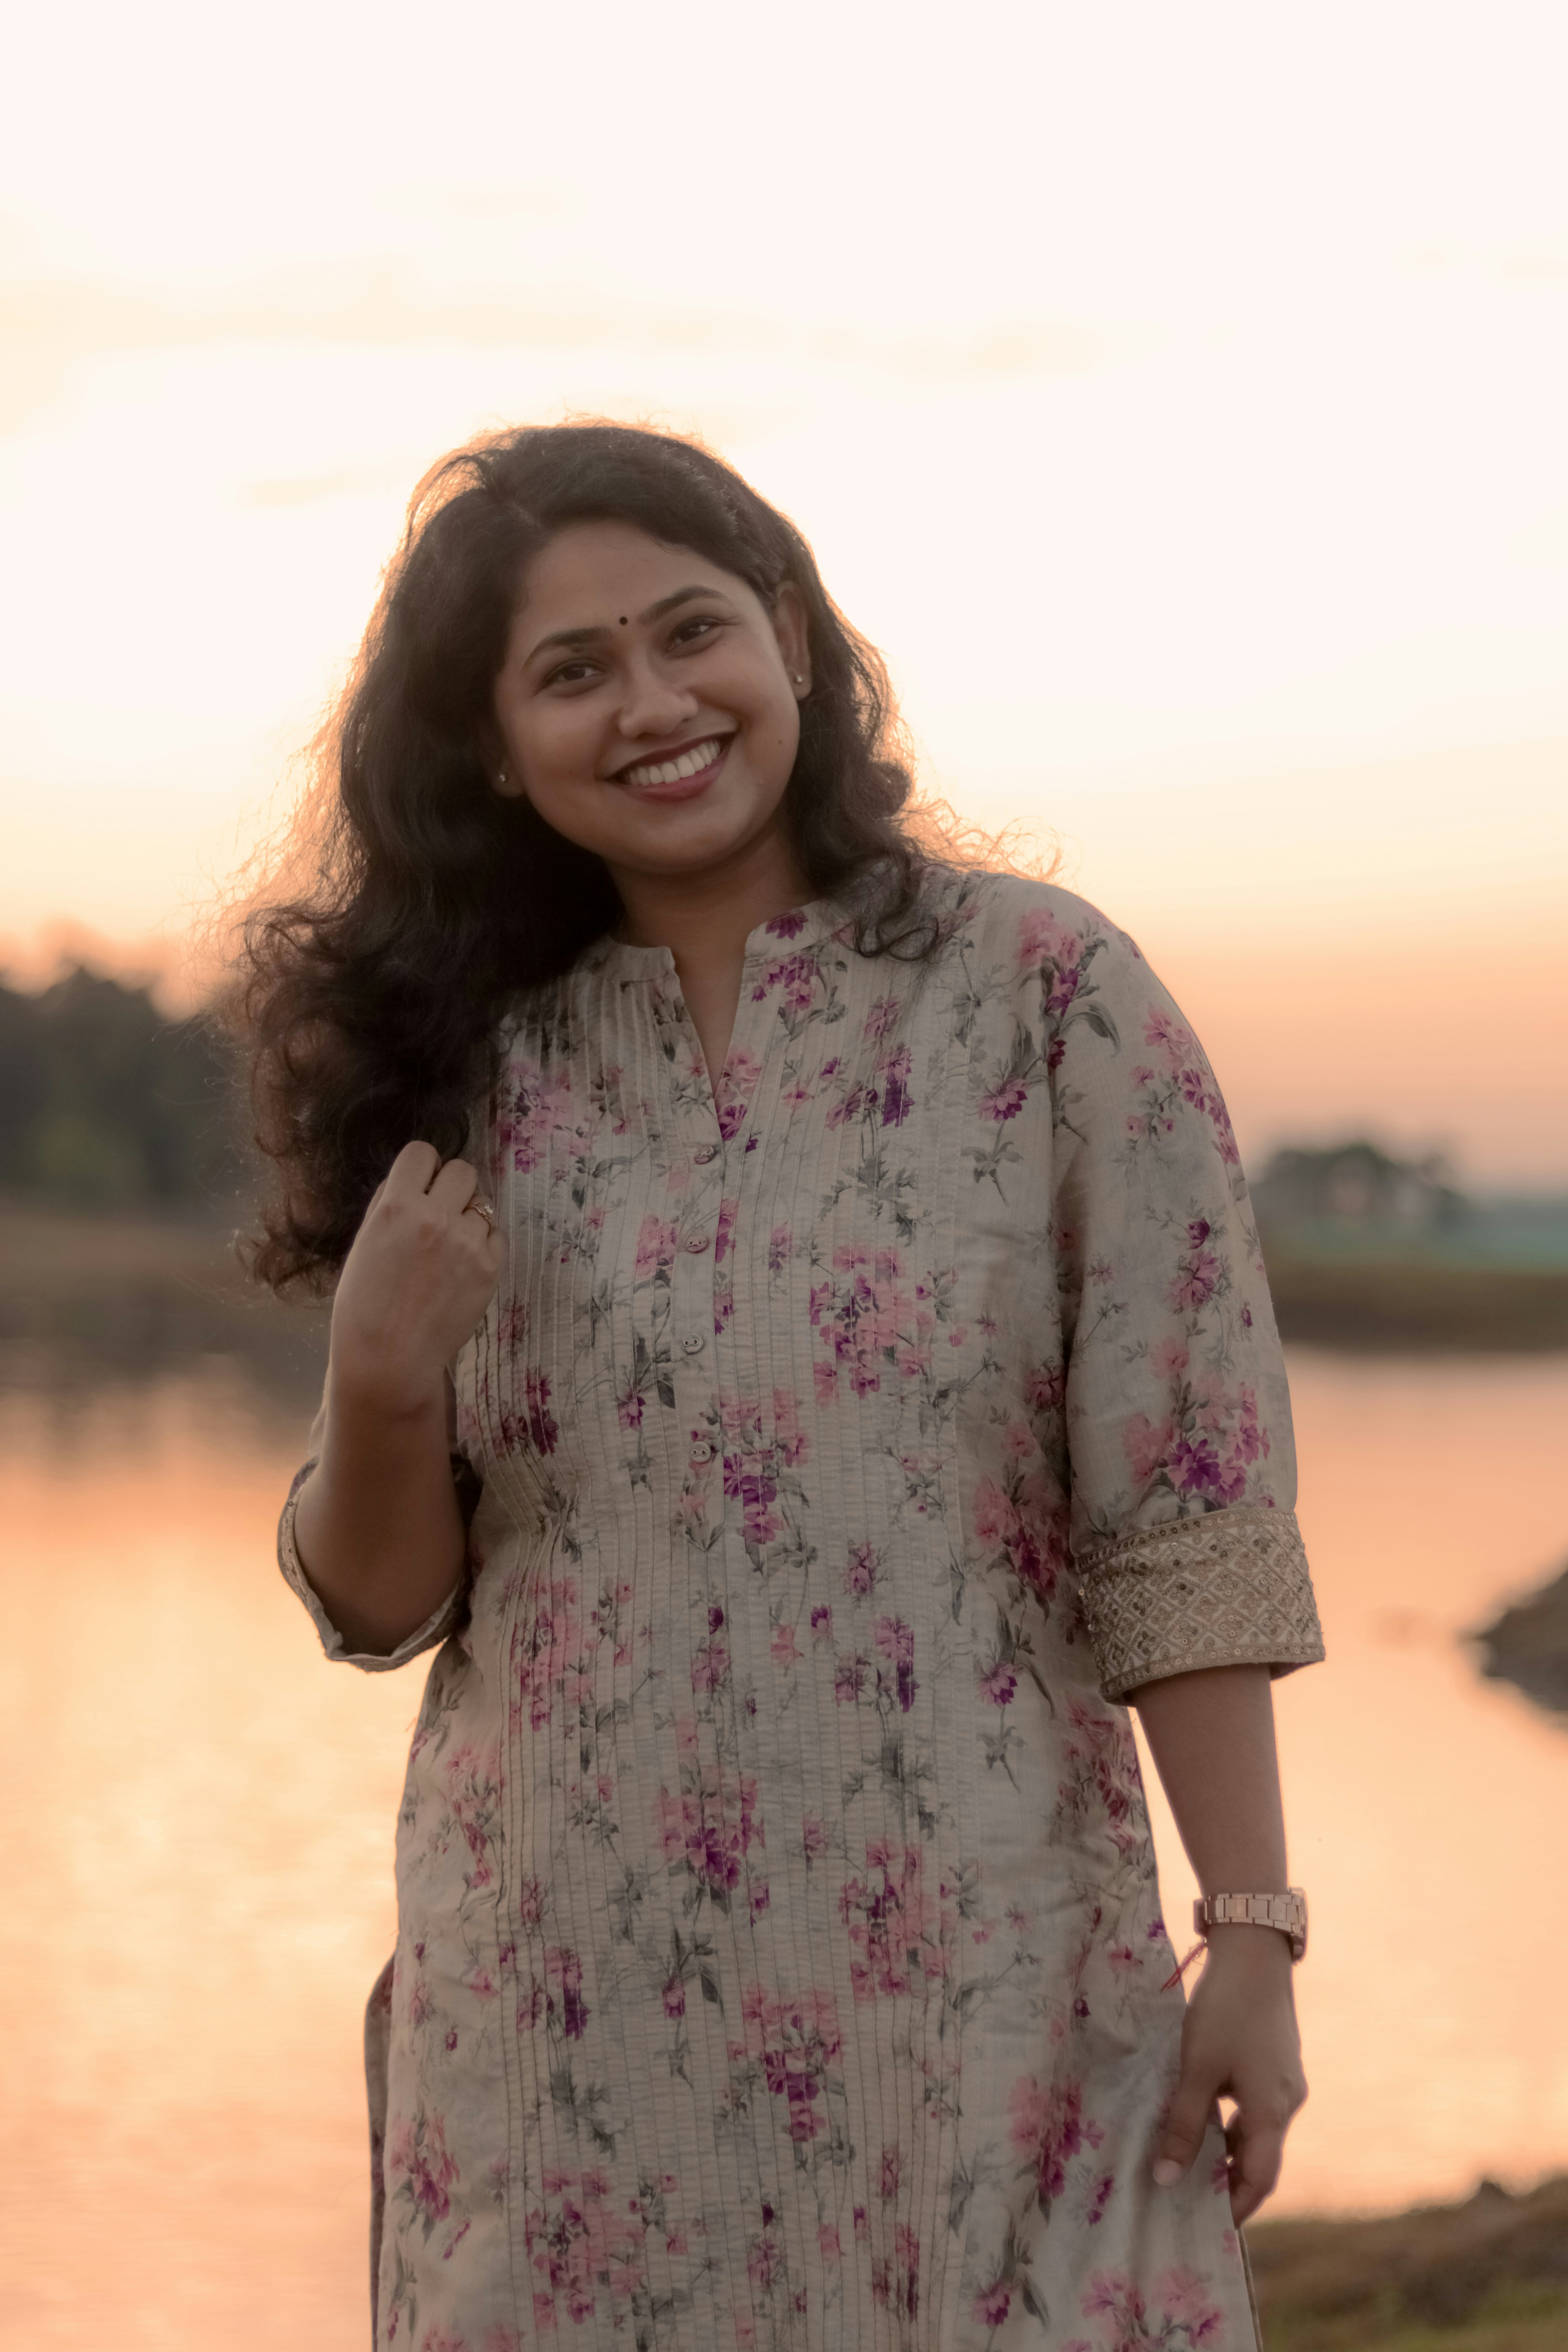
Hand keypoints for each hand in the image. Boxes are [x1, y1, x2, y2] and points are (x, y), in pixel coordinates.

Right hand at [328, 1141, 501, 1416]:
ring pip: (483, 1205)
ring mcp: (468, 1242)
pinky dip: (483, 1245)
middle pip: (462, 1171)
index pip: (422, 1153)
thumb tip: (414, 1179)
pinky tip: (463, 1266)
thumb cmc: (364, 1304)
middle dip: (451, 1187)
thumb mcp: (365, 1242)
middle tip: (440, 1213)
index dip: (422, 1168)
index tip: (420, 1185)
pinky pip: (496, 1236)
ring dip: (469, 1218)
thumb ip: (389, 1204)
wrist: (389, 1358)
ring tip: (450, 1247)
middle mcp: (436, 1216)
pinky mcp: (490, 1267)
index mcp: (397, 1206)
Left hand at [1152, 1929, 1306, 2223]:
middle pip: (1262, 2159)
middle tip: (1193, 2196)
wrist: (1255, 1952)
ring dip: (1231, 2150)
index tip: (1210, 2225)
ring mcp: (1286, 2080)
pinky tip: (1206, 2114)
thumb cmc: (1225, 2011)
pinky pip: (1258, 2107)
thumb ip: (1184, 2124)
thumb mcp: (1198, 2069)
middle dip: (1231, 2182)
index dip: (1237, 2206)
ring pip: (1259, 2131)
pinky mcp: (1278, 2062)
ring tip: (1192, 2160)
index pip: (1260, 2179)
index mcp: (1272, 2111)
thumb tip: (1166, 2177)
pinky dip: (1235, 2121)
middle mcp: (1287, 2101)